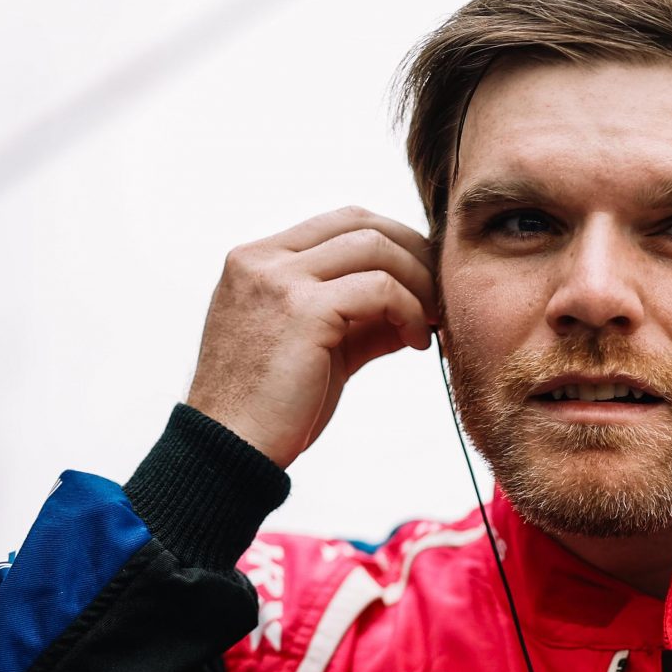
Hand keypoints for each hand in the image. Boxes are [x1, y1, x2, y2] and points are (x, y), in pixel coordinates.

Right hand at [184, 207, 439, 467]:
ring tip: (431, 322)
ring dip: (418, 281)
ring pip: (375, 247)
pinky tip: (417, 341)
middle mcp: (262, 259)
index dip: (392, 243)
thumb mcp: (316, 347)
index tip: (422, 279)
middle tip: (439, 295)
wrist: (232, 449)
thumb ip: (357, 318)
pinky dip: (410, 310)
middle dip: (413, 253)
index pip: (339, 223)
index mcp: (256, 261)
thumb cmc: (273, 408)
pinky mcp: (304, 311)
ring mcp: (279, 280)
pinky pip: (380, 288)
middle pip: (361, 222)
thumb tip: (415, 305)